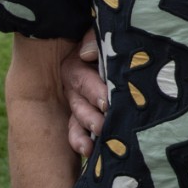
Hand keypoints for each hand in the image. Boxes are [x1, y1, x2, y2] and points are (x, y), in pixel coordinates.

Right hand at [61, 29, 105, 158]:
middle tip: (103, 127)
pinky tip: (88, 153)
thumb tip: (88, 54)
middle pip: (79, 104)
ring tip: (91, 148)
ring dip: (83, 134)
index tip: (107, 103)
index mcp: (75, 65)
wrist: (114, 45)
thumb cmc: (110, 39)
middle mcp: (72, 86)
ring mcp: (77, 102)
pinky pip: (78, 131)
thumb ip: (93, 39)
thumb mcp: (101, 34)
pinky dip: (81, 142)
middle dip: (90, 117)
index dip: (94, 91)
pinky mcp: (86, 114)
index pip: (83, 80)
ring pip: (77, 120)